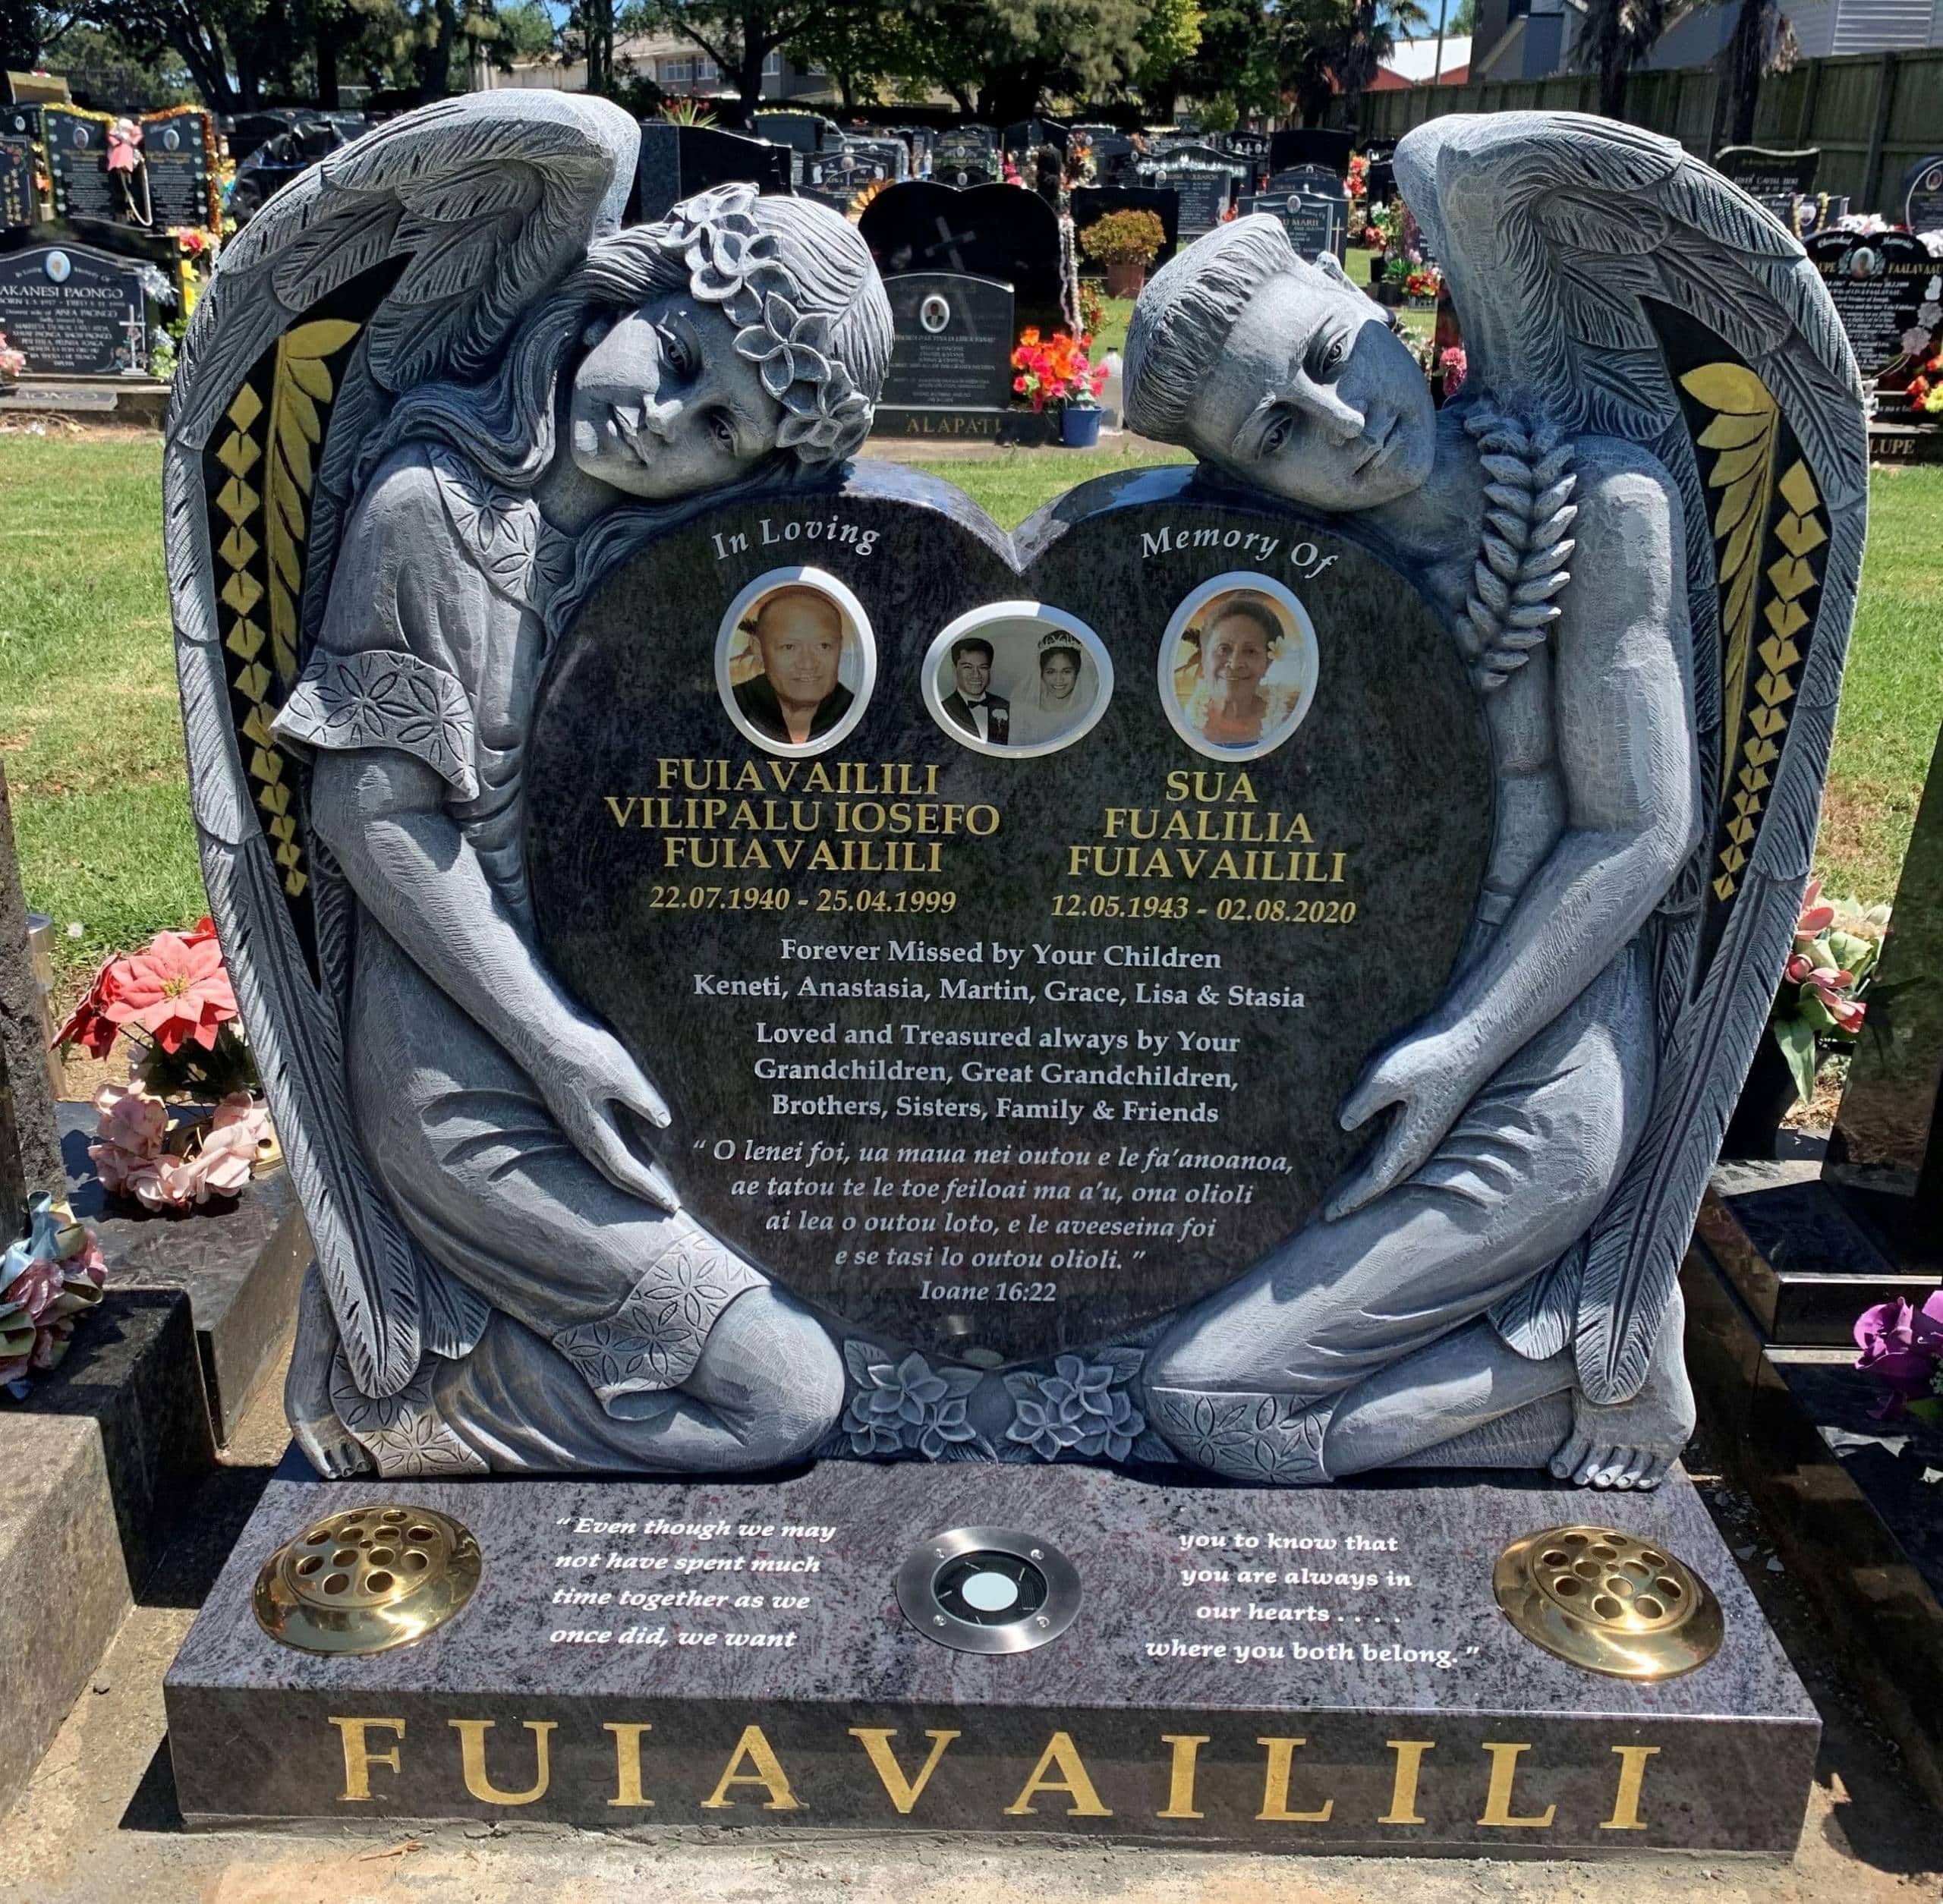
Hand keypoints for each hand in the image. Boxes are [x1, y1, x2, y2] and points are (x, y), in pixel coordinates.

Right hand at [540, 1021, 679, 1212]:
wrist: (542, 1033)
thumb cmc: (582, 1051)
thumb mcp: (620, 1073)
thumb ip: (642, 1100)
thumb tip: (665, 1123)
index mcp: (593, 1130)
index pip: (626, 1171)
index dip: (649, 1189)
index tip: (671, 1206)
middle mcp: (581, 1135)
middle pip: (614, 1175)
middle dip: (640, 1193)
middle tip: (666, 1207)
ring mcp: (574, 1125)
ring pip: (604, 1163)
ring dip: (628, 1179)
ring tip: (651, 1189)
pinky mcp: (573, 1112)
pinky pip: (599, 1148)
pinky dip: (618, 1161)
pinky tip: (628, 1156)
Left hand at [1325, 1027, 1471, 1220]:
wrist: (1467, 1041)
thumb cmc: (1427, 1056)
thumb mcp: (1384, 1074)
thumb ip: (1362, 1102)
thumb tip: (1342, 1124)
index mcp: (1409, 1139)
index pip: (1374, 1180)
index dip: (1351, 1198)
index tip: (1328, 1215)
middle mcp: (1417, 1142)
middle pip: (1381, 1181)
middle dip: (1355, 1199)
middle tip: (1328, 1217)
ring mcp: (1421, 1130)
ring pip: (1389, 1167)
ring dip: (1365, 1183)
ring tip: (1342, 1196)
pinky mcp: (1420, 1116)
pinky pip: (1392, 1148)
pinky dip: (1375, 1162)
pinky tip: (1362, 1163)